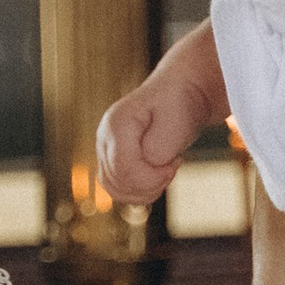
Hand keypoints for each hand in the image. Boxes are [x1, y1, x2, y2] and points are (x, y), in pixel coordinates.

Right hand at [99, 26, 226, 201]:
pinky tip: (157, 175)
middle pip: (118, 182)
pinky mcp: (112, 161)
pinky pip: (118, 189)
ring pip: (115, 189)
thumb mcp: (176, 124)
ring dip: (145, 190)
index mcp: (117, 124)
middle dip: (151, 183)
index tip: (175, 163)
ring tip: (165, 169)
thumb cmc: (180, 105)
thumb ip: (156, 152)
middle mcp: (104, 138)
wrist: (180, 93)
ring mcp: (105, 150)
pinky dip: (140, 191)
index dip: (152, 177)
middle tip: (173, 164)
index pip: (124, 169)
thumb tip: (145, 168)